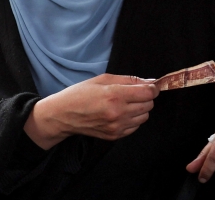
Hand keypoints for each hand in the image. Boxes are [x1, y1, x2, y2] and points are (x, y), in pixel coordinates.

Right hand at [24, 73, 158, 148]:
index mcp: (115, 96)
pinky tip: (122, 113)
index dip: (152, 88)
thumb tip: (150, 81)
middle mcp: (118, 113)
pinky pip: (135, 127)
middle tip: (134, 93)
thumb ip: (129, 80)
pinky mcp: (114, 136)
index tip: (148, 86)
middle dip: (146, 97)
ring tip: (126, 103)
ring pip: (144, 116)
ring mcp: (116, 127)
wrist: (63, 115)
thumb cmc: (81, 93)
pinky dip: (133, 119)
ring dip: (140, 109)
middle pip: (149, 104)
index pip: (148, 93)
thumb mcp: (103, 79)